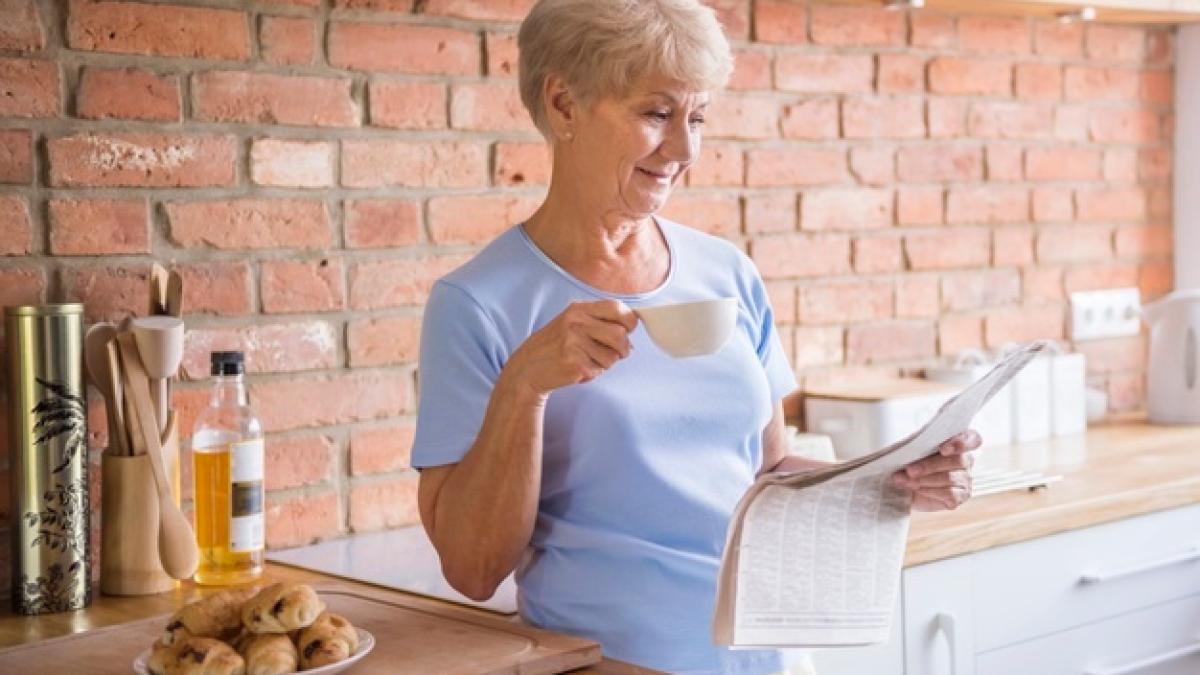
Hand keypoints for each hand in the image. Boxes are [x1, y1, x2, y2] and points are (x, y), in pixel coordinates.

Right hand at [505, 299, 637, 396]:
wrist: (527, 368)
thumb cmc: (555, 346)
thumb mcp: (572, 323)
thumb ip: (599, 321)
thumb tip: (632, 328)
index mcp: (578, 309)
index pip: (617, 308)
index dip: (629, 321)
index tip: (627, 330)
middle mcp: (576, 323)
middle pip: (620, 334)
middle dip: (624, 348)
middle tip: (616, 353)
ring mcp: (574, 343)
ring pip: (613, 356)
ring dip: (606, 363)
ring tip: (587, 360)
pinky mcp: (575, 363)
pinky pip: (600, 370)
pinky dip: (594, 372)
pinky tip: (578, 368)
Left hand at [891, 429, 981, 511]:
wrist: (903, 486)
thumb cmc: (909, 461)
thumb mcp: (911, 448)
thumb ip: (917, 443)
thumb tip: (912, 446)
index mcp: (958, 441)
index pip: (973, 439)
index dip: (961, 443)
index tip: (943, 450)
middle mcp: (966, 460)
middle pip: (958, 460)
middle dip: (930, 465)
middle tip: (910, 470)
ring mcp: (965, 479)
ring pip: (951, 478)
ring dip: (924, 479)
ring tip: (905, 480)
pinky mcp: (960, 496)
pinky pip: (950, 494)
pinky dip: (930, 491)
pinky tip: (917, 489)